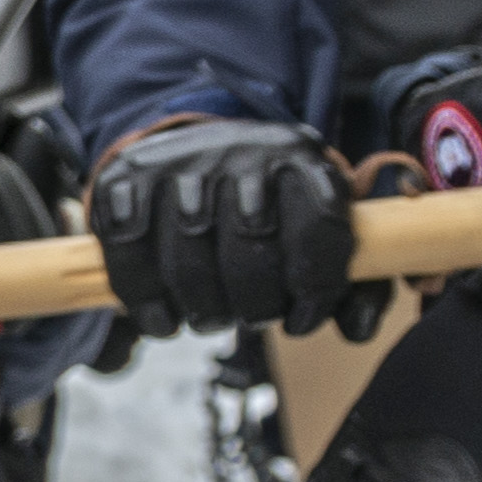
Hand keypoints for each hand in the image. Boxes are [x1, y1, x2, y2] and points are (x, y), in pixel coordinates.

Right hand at [85, 115, 365, 335]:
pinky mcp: (125, 176)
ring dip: (200, 308)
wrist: (196, 151)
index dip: (314, 289)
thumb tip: (355, 330)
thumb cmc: (272, 209)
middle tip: (251, 320)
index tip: (300, 321)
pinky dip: (143, 299)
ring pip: (187, 259)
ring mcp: (179, 162)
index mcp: (304, 159)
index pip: (320, 227)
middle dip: (253, 305)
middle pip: (250, 249)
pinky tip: (162, 318)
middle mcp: (242, 151)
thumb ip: (356, 283)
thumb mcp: (323, 230)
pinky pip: (128, 251)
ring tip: (209, 320)